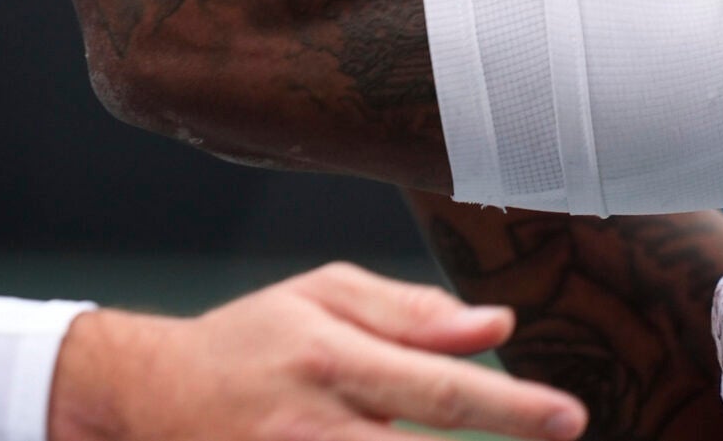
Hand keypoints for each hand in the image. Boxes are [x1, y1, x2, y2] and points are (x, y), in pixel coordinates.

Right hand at [47, 262, 585, 440]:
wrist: (153, 396)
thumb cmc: (251, 341)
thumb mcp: (321, 297)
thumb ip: (410, 312)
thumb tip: (497, 324)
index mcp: (332, 357)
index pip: (441, 389)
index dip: (513, 408)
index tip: (570, 417)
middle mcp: (318, 425)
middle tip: (559, 436)